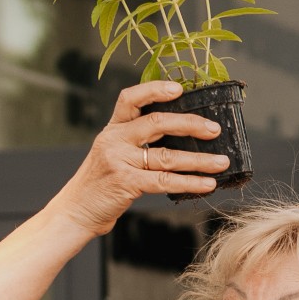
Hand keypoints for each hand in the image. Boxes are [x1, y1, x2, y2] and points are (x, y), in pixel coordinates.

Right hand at [58, 80, 229, 236]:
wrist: (77, 210)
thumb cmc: (101, 183)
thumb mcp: (112, 154)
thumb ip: (136, 142)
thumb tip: (181, 139)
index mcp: (112, 128)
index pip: (131, 98)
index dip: (155, 90)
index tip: (179, 89)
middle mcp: (115, 140)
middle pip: (156, 122)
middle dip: (190, 124)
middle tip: (214, 130)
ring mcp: (119, 161)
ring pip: (167, 155)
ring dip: (199, 160)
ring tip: (221, 162)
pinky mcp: (126, 183)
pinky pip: (165, 181)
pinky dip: (189, 182)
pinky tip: (207, 184)